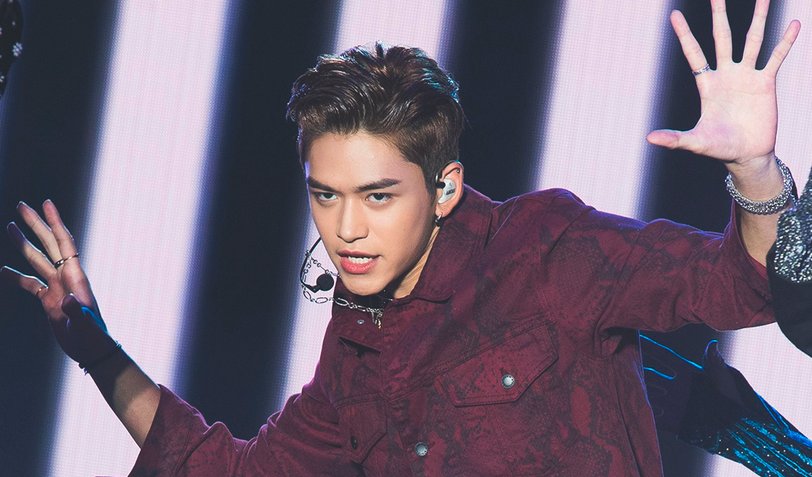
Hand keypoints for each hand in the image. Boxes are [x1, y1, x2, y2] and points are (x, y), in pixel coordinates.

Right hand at [1, 200, 116, 366]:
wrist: (91, 350)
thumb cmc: (92, 337)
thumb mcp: (85, 325)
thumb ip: (76, 311)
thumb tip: (66, 298)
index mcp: (76, 277)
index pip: (64, 242)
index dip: (55, 222)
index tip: (46, 203)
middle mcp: (66, 277)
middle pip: (48, 244)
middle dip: (36, 224)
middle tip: (21, 205)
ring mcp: (56, 287)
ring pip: (37, 259)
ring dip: (23, 243)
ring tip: (9, 225)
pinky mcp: (48, 300)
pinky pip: (29, 283)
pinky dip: (15, 276)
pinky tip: (2, 270)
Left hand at [647, 0, 800, 167]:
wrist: (747, 155)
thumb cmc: (719, 148)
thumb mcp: (695, 142)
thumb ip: (674, 139)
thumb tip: (649, 138)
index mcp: (707, 84)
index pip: (694, 54)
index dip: (684, 35)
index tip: (674, 15)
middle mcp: (727, 75)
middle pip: (722, 38)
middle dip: (719, 16)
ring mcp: (747, 76)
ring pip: (752, 40)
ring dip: (757, 18)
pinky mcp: (766, 83)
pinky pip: (777, 57)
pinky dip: (785, 41)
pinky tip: (792, 24)